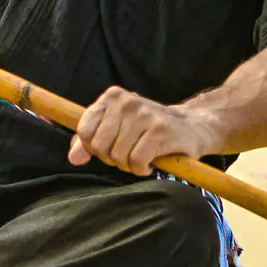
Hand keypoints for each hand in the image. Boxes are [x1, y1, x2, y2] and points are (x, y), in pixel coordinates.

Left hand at [68, 85, 212, 175]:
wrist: (193, 126)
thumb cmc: (149, 130)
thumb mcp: (117, 129)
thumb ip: (90, 141)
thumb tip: (73, 158)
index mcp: (112, 97)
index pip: (84, 131)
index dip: (94, 148)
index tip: (110, 148)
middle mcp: (127, 102)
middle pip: (100, 146)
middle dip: (112, 158)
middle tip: (129, 155)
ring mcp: (144, 115)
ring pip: (118, 156)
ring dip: (129, 165)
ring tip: (142, 157)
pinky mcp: (160, 131)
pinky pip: (137, 161)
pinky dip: (142, 169)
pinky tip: (151, 163)